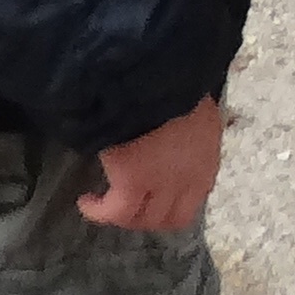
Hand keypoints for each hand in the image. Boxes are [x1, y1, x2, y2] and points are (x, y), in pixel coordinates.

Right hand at [79, 95, 224, 234]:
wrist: (159, 76)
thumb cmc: (178, 82)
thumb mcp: (196, 108)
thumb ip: (189, 131)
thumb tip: (174, 135)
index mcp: (208, 159)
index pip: (194, 199)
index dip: (173, 204)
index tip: (155, 197)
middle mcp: (189, 179)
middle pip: (169, 217)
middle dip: (147, 216)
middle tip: (128, 206)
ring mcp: (162, 184)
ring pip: (142, 218)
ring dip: (123, 216)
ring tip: (103, 205)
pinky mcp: (132, 183)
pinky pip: (115, 211)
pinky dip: (99, 211)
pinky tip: (86, 202)